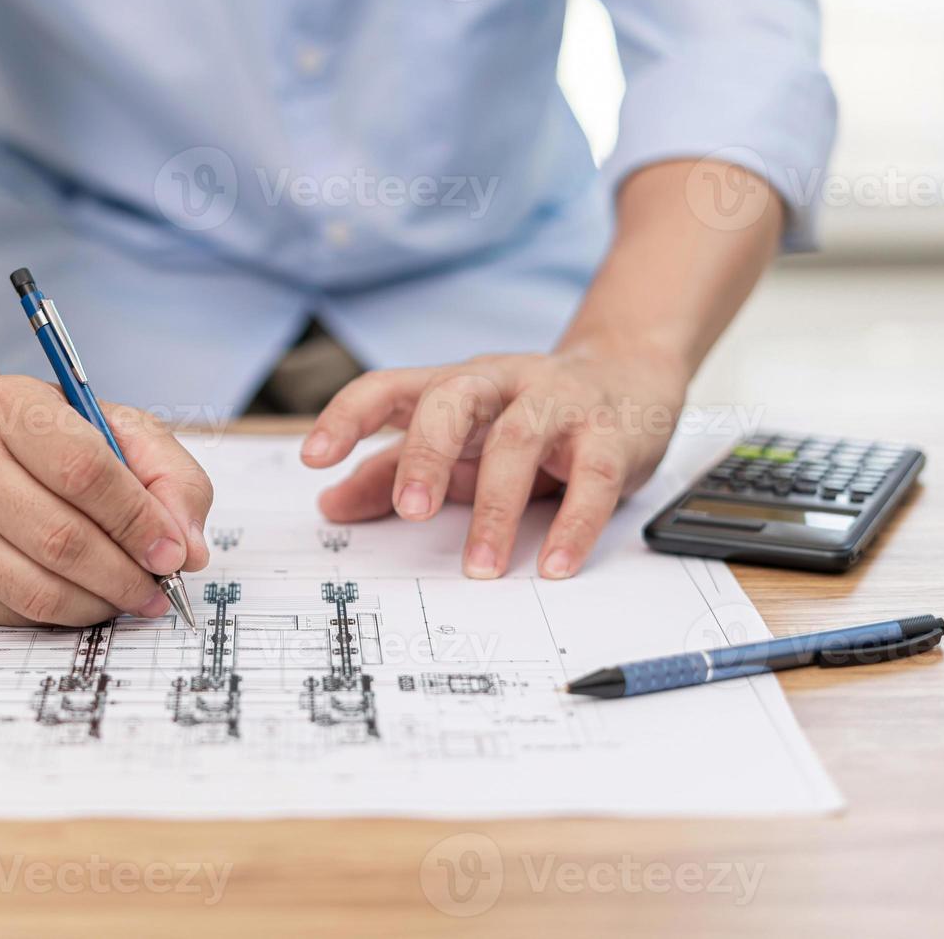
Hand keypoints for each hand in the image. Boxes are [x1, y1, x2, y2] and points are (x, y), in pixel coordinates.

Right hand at [0, 376, 212, 625]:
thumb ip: (170, 477)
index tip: (173, 552)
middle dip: (126, 575)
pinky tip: (85, 596)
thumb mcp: (117, 430)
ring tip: (132, 597)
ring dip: (101, 604)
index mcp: (10, 406)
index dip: (137, 519)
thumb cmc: (50, 441)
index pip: (83, 470)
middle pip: (60, 539)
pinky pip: (13, 612)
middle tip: (160, 588)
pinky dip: (64, 615)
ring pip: (36, 588)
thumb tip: (189, 549)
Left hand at [300, 345, 688, 579]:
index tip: (314, 457)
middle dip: (427, 453)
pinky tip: (553, 564)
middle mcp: (499, 384)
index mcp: (451, 386)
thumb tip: (329, 506)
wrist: (629, 377)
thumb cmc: (523, 416)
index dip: (347, 416)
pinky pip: (591, 479)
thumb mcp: (455, 441)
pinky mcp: (609, 435)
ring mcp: (556, 403)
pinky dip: (572, 525)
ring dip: (497, 507)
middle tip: (409, 510)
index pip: (388, 388)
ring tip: (479, 566)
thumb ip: (389, 471)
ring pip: (519, 440)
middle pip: (453, 401)